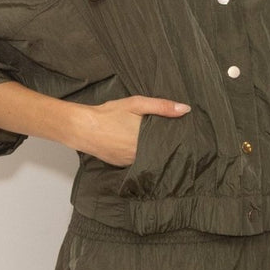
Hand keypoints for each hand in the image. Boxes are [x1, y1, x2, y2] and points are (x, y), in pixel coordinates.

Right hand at [71, 94, 189, 166]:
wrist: (83, 128)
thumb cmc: (109, 114)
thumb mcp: (136, 104)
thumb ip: (161, 106)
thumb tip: (185, 109)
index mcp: (147, 141)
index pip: (168, 144)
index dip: (176, 140)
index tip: (183, 136)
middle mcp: (140, 156)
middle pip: (159, 152)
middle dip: (164, 146)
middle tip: (171, 138)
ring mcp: (130, 163)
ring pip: (148, 158)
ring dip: (152, 152)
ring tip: (156, 142)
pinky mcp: (121, 166)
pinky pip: (136, 162)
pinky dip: (139, 155)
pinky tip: (138, 147)